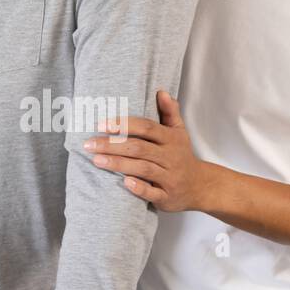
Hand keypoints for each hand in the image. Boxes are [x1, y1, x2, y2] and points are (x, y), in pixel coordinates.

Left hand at [84, 89, 209, 211]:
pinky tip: (124, 183)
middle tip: (89, 144)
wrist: (200, 186)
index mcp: (171, 139)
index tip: (102, 124)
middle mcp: (170, 157)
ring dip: (119, 164)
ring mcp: (169, 177)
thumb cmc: (182, 155)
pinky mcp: (167, 197)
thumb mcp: (179, 132)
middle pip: (139, 148)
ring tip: (96, 160)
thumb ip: (170, 112)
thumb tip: (161, 92)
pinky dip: (139, 188)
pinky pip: (153, 193)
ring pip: (143, 169)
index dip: (124, 124)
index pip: (146, 128)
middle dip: (113, 145)